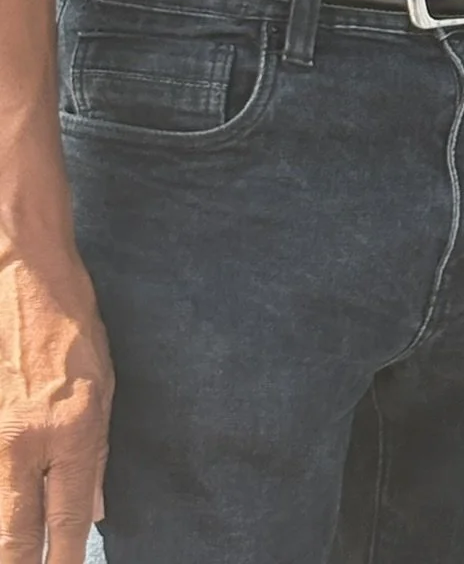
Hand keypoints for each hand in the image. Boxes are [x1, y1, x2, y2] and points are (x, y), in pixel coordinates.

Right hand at [0, 244, 112, 563]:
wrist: (25, 278)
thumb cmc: (71, 327)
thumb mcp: (104, 387)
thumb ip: (96, 456)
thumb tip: (94, 511)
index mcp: (72, 433)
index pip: (66, 523)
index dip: (66, 563)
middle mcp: (25, 444)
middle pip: (15, 538)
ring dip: (8, 540)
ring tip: (20, 552)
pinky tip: (6, 515)